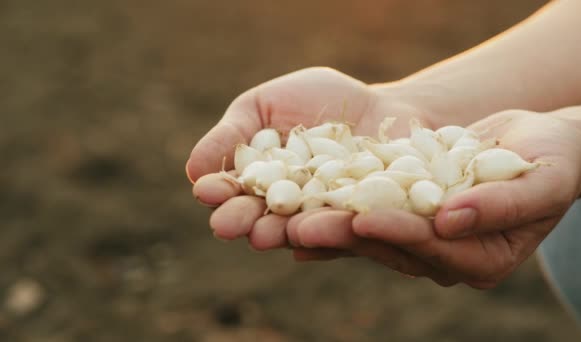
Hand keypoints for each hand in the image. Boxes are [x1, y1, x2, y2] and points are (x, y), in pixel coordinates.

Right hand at [187, 67, 428, 248]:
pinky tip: (311, 237)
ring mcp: (324, 219)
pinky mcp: (363, 224)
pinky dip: (331, 233)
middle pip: (261, 216)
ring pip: (299, 229)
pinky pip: (347, 230)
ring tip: (263, 235)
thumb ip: (232, 135)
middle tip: (226, 225)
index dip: (219, 191)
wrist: (384, 107)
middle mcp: (287, 208)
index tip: (205, 190)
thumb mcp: (266, 105)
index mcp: (259, 183)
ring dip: (279, 233)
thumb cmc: (317, 101)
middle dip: (242, 220)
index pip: (234, 190)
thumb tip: (192, 170)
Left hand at [290, 107, 580, 287]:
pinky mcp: (405, 216)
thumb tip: (451, 221)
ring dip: (329, 227)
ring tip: (288, 221)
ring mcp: (423, 239)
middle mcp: (447, 256)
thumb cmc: (551, 160)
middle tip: (301, 230)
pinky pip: (365, 217)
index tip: (362, 218)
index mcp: (483, 259)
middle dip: (346, 237)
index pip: (434, 248)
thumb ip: (502, 205)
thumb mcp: (541, 180)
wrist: (537, 144)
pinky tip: (299, 212)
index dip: (398, 233)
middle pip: (391, 248)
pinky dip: (335, 213)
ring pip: (370, 236)